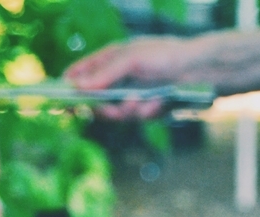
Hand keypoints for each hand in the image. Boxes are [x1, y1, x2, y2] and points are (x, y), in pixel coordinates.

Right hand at [64, 37, 189, 119]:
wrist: (201, 70)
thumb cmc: (166, 55)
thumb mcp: (131, 59)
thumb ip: (104, 73)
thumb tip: (77, 87)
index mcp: (110, 58)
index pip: (80, 73)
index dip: (68, 87)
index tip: (59, 101)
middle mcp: (118, 77)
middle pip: (95, 100)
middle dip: (102, 107)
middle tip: (108, 109)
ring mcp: (132, 94)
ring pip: (116, 114)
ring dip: (128, 110)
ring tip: (143, 101)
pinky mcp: (147, 108)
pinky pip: (138, 117)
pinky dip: (147, 112)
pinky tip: (159, 103)